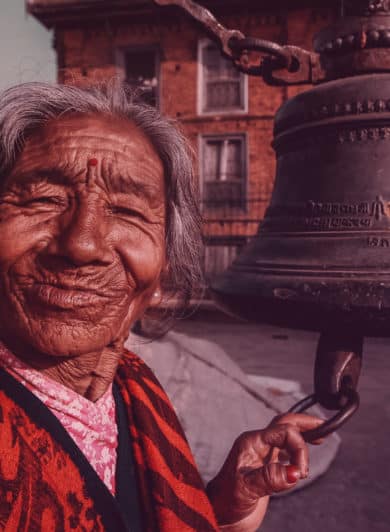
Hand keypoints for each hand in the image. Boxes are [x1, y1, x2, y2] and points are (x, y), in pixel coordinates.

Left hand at [206, 413, 323, 530]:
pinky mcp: (266, 466)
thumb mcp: (247, 489)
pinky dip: (297, 449)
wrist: (219, 515)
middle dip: (304, 424)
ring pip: (285, 435)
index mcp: (251, 442)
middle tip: (323, 425)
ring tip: (320, 437)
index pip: (283, 431)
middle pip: (284, 423)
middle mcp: (257, 444)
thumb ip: (269, 478)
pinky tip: (304, 456)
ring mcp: (261, 454)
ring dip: (302, 435)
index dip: (299, 447)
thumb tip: (294, 472)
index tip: (302, 472)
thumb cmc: (226, 502)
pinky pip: (285, 449)